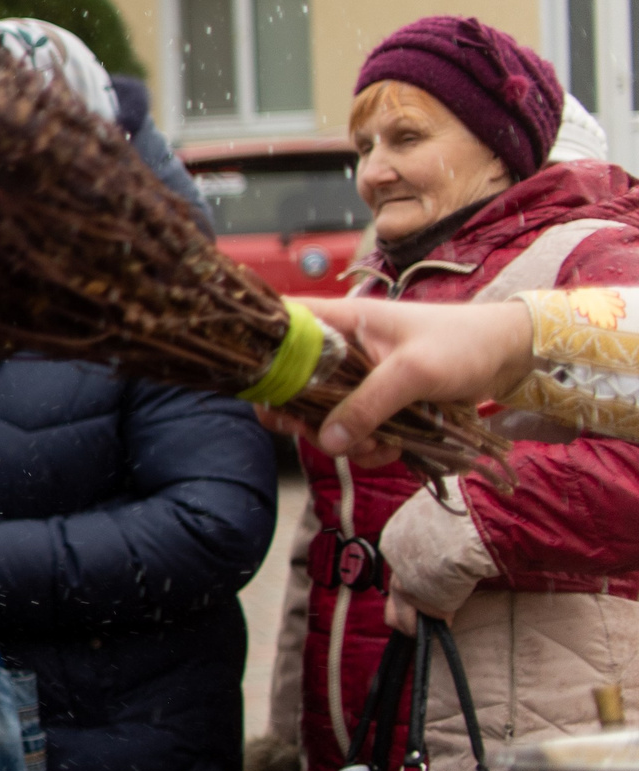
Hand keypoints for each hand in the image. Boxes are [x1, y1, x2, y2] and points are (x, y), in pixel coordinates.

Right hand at [281, 298, 535, 460]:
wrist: (509, 356)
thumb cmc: (462, 344)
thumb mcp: (414, 372)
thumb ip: (368, 404)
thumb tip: (328, 441)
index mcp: (340, 321)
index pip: (280, 328)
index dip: (261, 358)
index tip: (263, 394)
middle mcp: (341, 349)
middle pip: (293, 385)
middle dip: (307, 419)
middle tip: (323, 437)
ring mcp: (358, 377)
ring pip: (324, 415)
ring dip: (345, 441)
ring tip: (378, 447)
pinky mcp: (378, 401)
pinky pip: (355, 431)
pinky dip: (368, 447)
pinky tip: (393, 449)